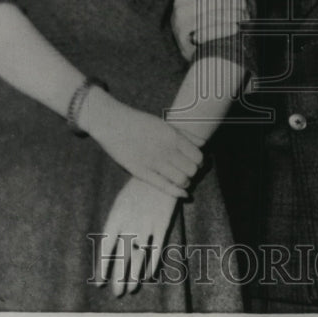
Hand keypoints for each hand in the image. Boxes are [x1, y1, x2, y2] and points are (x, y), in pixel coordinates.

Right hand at [80, 88, 202, 198]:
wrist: (113, 123)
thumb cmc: (140, 123)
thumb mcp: (165, 124)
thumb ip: (186, 134)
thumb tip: (204, 143)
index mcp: (173, 136)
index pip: (198, 156)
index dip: (200, 162)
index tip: (196, 162)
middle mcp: (165, 149)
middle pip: (192, 170)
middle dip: (193, 173)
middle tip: (187, 171)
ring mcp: (153, 161)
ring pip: (181, 180)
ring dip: (185, 182)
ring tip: (182, 180)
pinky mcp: (141, 171)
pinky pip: (164, 186)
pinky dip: (177, 192)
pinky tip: (183, 193)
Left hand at [95, 178, 178, 296]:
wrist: (161, 170)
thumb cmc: (138, 187)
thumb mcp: (121, 202)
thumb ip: (116, 225)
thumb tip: (110, 250)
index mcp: (116, 216)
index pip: (106, 247)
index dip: (102, 266)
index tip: (99, 282)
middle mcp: (131, 221)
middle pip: (123, 256)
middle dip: (119, 277)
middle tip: (117, 293)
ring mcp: (147, 223)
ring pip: (140, 256)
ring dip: (135, 275)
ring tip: (130, 289)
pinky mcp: (163, 223)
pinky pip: (157, 249)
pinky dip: (153, 264)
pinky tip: (148, 276)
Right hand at [171, 0, 248, 61]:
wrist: (191, 51)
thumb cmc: (195, 20)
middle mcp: (178, 8)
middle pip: (211, 0)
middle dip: (230, 3)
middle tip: (244, 6)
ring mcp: (180, 25)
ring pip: (212, 15)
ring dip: (231, 16)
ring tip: (243, 17)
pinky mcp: (185, 40)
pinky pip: (208, 32)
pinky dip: (223, 29)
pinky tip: (235, 28)